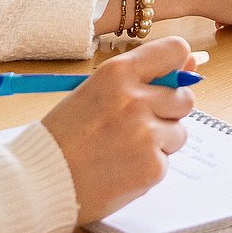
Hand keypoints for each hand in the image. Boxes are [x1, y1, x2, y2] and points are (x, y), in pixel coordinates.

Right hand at [42, 37, 197, 224]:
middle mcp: (135, 98)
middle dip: (169, 111)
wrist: (38, 181)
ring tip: (124, 149)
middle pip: (184, 96)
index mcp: (118, 72)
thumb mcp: (96, 92)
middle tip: (136, 125)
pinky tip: (121, 168)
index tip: (169, 80)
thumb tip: (192, 63)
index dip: (177, 67)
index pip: (175, 51)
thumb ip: (142, 77)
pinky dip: (149, 166)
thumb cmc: (63, 136)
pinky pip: (167, 161)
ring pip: (179, 131)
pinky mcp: (152, 167)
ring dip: (160, 141)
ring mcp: (145, 134)